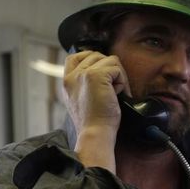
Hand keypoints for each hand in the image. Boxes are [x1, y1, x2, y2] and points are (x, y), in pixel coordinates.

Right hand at [63, 50, 129, 171]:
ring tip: (114, 93)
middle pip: (96, 56)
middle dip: (109, 69)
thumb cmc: (93, 122)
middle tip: (112, 89)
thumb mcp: (81, 101)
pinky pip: (117, 68)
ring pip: (110, 61)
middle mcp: (73, 75)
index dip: (90, 58)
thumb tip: (102, 73)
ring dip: (118, 76)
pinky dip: (122, 82)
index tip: (102, 71)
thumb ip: (83, 85)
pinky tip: (117, 95)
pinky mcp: (96, 75)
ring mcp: (84, 74)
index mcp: (67, 82)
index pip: (74, 57)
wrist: (94, 132)